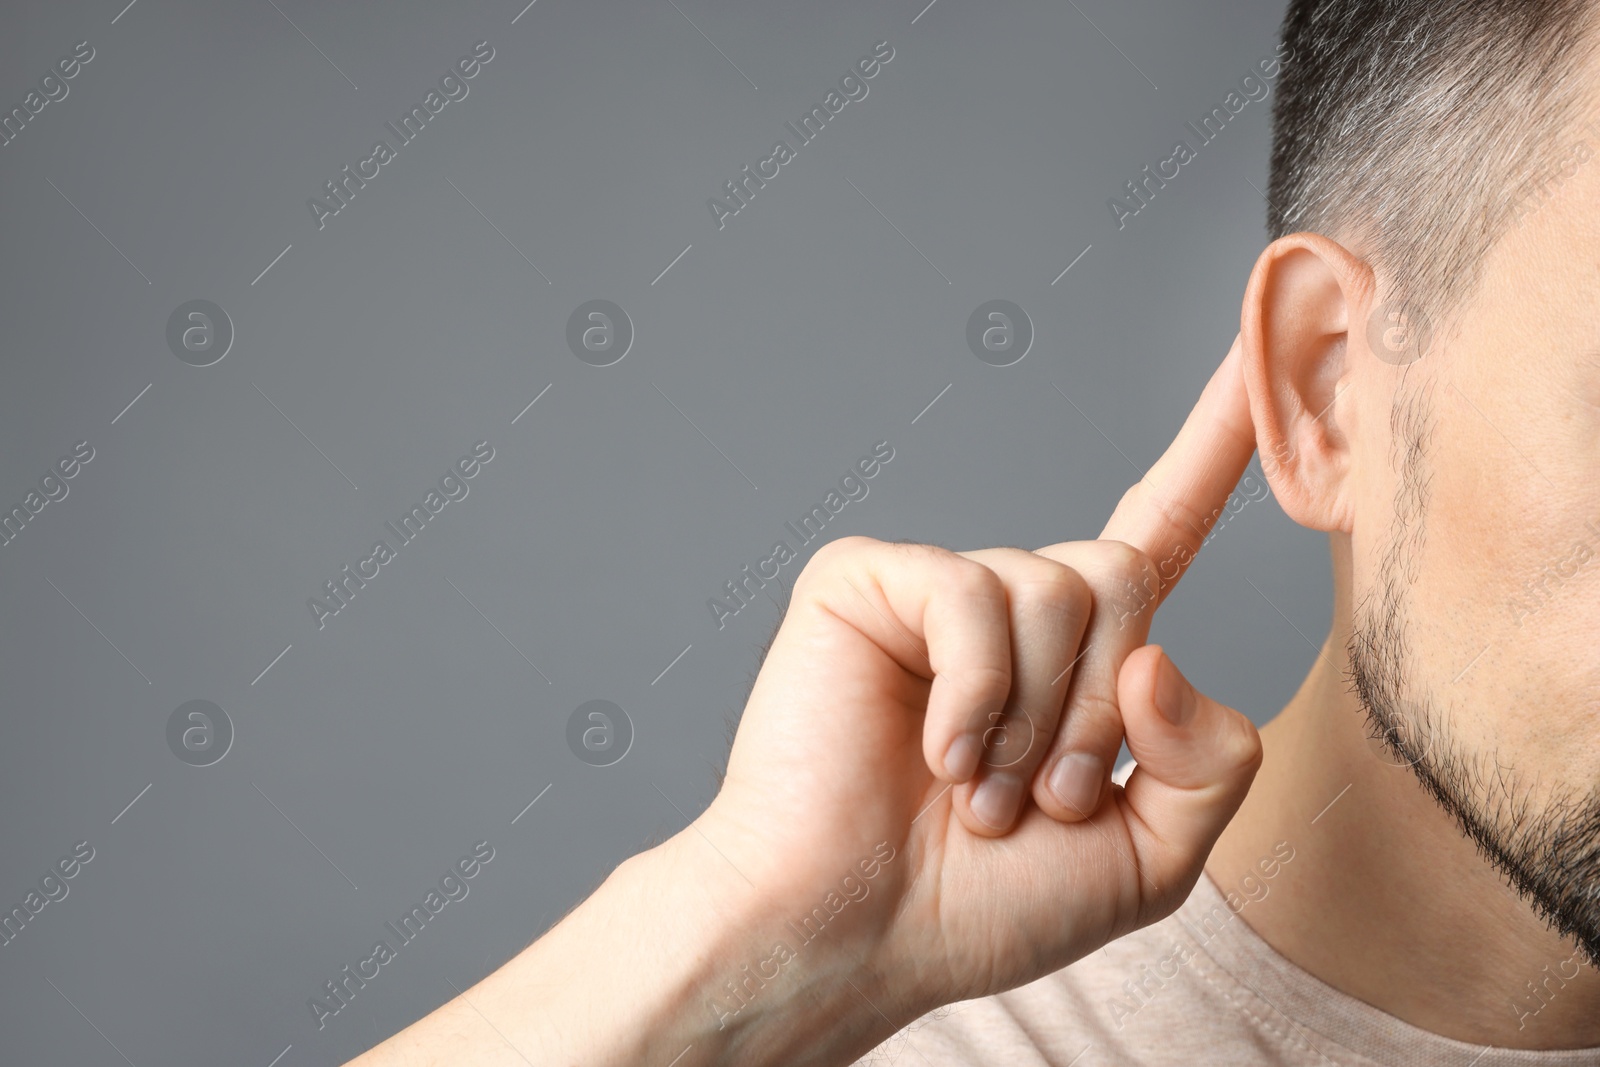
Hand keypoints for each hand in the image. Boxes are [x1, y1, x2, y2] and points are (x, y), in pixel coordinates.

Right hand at [692, 335, 1264, 1026]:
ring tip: (975, 789)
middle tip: (1037, 799)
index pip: (1161, 531)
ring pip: (1055, 586)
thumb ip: (1210, 761)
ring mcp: (938, 591)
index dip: (1210, 449)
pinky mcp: (868, 583)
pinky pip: (970, 595)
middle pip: (1124, 573)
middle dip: (1099, 712)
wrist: (855, 933)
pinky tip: (934, 753)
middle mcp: (1013, 609)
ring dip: (1031, 719)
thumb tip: (1155, 654)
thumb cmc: (981, 906)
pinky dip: (971, 694)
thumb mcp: (1149, 856)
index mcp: (1079, 659)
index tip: (1250, 361)